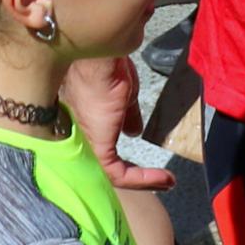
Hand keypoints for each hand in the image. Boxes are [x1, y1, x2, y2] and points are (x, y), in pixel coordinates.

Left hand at [61, 56, 170, 189]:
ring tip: (164, 182)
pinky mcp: (98, 148)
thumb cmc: (105, 68)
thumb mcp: (122, 97)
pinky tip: (163, 178)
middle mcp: (80, 141)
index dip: (124, 161)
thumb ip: (127, 115)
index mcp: (84, 127)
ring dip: (141, 181)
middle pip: (105, 167)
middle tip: (157, 180)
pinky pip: (118, 174)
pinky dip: (142, 179)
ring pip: (110, 174)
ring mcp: (86, 146)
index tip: (147, 164)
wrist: (97, 61)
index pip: (101, 153)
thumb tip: (134, 131)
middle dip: (132, 177)